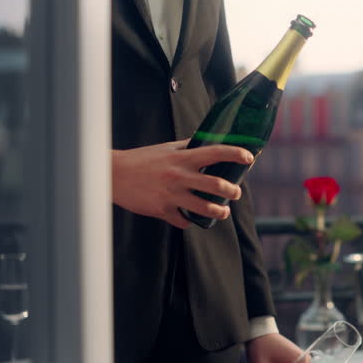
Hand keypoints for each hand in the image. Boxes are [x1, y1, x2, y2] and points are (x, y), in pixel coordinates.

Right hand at [111, 139, 252, 227]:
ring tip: (223, 211)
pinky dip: (189, 220)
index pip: (215, 153)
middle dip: (232, 191)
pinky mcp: (161, 210)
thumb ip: (187, 147)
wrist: (114, 174)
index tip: (249, 157)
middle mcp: (179, 176)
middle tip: (236, 192)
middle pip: (216, 185)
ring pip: (204, 208)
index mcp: (182, 158)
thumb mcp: (166, 149)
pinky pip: (183, 220)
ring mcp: (171, 195)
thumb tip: (206, 143)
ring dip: (219, 211)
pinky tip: (190, 218)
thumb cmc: (141, 160)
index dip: (235, 154)